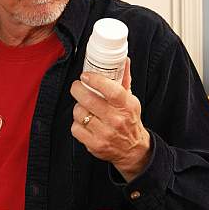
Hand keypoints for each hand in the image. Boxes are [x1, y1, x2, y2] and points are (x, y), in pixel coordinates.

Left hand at [70, 58, 150, 181]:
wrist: (132, 149)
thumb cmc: (129, 121)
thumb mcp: (131, 100)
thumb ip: (125, 80)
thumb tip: (124, 60)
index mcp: (126, 106)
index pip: (111, 90)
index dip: (95, 80)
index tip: (86, 75)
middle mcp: (116, 120)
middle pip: (89, 100)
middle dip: (77, 89)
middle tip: (77, 86)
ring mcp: (105, 133)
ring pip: (79, 113)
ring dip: (78, 107)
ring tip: (83, 106)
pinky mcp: (95, 144)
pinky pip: (75, 129)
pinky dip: (76, 123)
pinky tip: (83, 121)